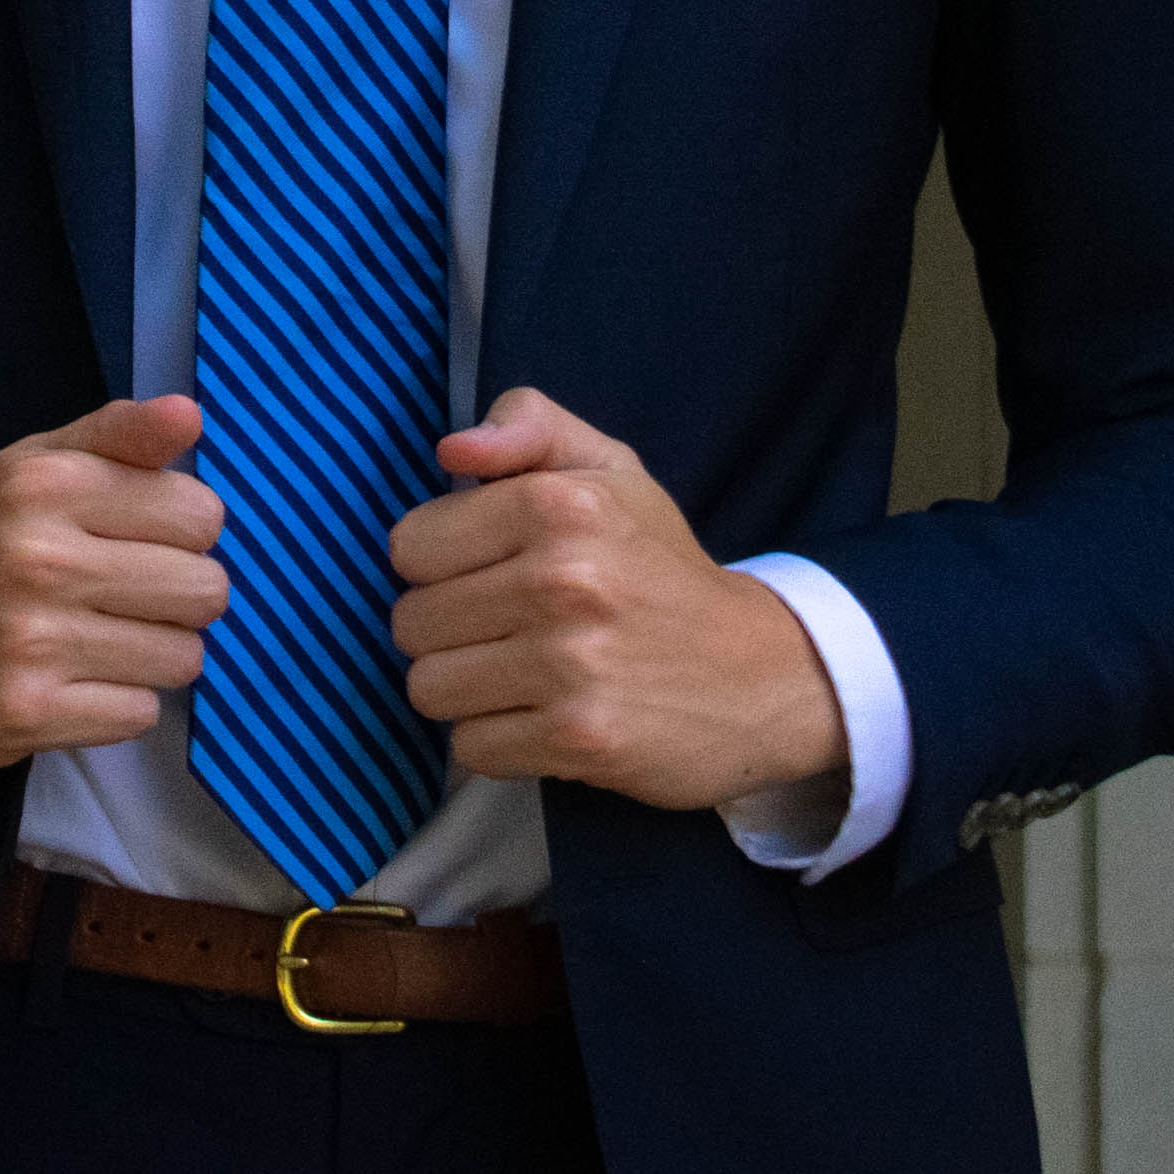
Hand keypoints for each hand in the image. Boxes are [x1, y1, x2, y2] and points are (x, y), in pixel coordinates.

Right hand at [0, 394, 226, 780]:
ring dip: (152, 656)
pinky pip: (140, 713)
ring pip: (182, 658)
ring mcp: (32, 642)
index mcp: (45, 484)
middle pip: (205, 590)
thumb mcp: (22, 469)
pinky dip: (117, 704)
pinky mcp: (27, 715)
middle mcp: (40, 558)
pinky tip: (73, 683)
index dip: (183, 532)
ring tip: (99, 642)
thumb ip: (113, 436)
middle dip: (178, 599)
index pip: (200, 513)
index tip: (141, 541)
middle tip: (125, 600)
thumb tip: (190, 414)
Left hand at [388, 390, 843, 810]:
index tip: (489, 571)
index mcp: (561, 504)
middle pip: (411, 622)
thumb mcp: (612, 471)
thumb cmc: (664, 569)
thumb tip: (452, 448)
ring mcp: (571, 664)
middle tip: (509, 629)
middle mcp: (563, 579)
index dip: (440, 563)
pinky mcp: (578, 738)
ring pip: (429, 688)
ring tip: (521, 674)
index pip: (410, 546)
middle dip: (449, 630)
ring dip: (466, 690)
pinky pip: (470, 747)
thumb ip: (529, 426)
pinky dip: (498, 740)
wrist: (763, 675)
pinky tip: (544, 716)